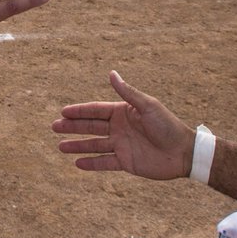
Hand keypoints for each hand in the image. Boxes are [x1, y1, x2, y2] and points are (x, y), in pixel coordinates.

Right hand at [52, 70, 195, 179]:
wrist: (183, 152)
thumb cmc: (168, 125)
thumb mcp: (147, 106)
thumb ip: (128, 92)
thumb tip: (111, 73)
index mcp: (124, 112)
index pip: (96, 111)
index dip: (79, 111)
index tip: (63, 111)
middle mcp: (120, 128)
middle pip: (91, 127)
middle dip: (72, 127)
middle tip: (54, 127)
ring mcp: (121, 145)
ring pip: (94, 145)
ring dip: (77, 145)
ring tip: (60, 147)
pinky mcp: (126, 162)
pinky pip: (104, 163)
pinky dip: (91, 164)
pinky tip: (77, 164)